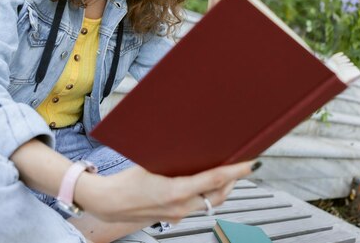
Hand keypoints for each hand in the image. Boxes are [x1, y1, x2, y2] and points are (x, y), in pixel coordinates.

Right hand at [75, 161, 253, 223]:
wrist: (109, 203)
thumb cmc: (125, 181)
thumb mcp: (150, 162)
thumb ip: (173, 157)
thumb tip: (192, 142)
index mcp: (175, 191)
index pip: (213, 179)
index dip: (235, 171)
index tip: (250, 164)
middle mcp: (180, 206)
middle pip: (219, 194)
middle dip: (233, 180)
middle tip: (242, 165)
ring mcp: (178, 214)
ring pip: (210, 202)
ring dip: (221, 188)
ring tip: (227, 172)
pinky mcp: (174, 217)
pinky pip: (198, 205)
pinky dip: (206, 194)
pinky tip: (204, 183)